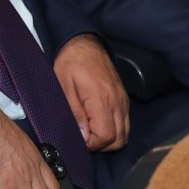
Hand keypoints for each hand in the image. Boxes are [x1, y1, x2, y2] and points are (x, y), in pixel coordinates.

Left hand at [53, 35, 129, 151]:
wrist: (86, 43)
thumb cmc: (71, 62)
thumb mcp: (64, 85)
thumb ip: (75, 112)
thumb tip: (83, 136)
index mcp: (101, 99)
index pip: (106, 135)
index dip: (93, 144)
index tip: (79, 139)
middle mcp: (117, 102)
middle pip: (119, 140)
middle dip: (101, 145)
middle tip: (84, 137)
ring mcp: (122, 101)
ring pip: (125, 134)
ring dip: (109, 139)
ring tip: (90, 130)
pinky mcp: (123, 99)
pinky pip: (125, 123)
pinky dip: (115, 130)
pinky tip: (98, 123)